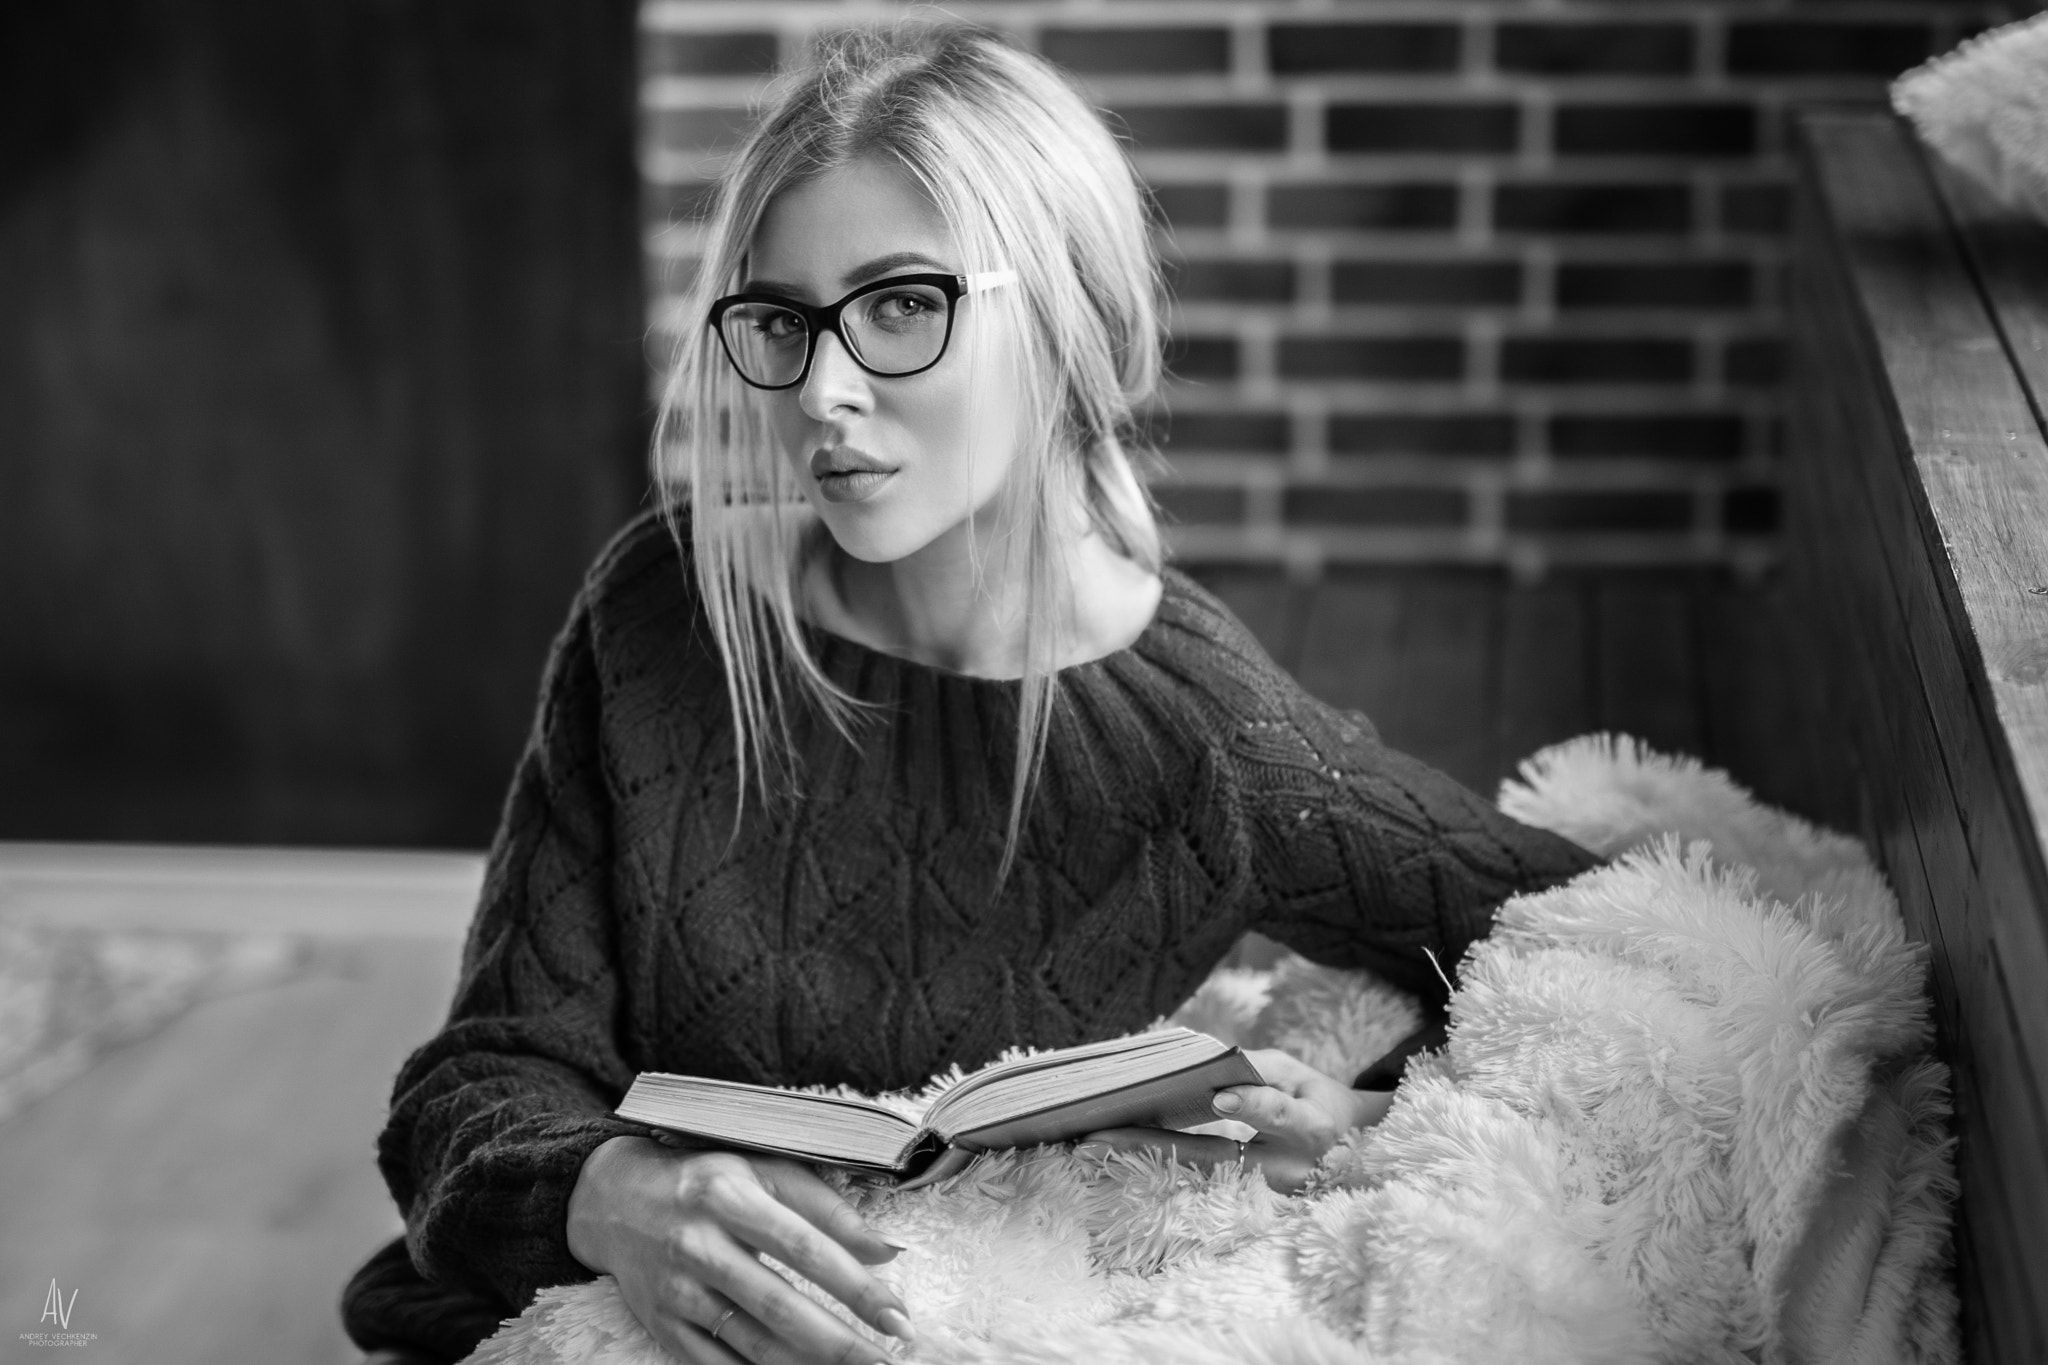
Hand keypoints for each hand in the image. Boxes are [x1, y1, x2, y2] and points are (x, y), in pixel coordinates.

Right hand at [566, 1136, 913, 1363]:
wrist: (613, 1200)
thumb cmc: (708, 1179)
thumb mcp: (764, 1170)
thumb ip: (827, 1208)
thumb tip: (886, 1251)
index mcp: (730, 1195)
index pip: (805, 1247)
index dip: (856, 1287)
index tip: (899, 1317)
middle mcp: (699, 1244)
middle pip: (780, 1306)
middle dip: (841, 1343)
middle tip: (887, 1360)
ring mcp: (677, 1291)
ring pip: (752, 1344)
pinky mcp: (662, 1325)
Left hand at [1077, 1048, 1393, 1192]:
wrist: (1345, 1153)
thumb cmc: (1317, 1102)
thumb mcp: (1301, 1076)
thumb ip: (1260, 1070)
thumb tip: (1206, 1063)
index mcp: (1310, 1130)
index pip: (1278, 1116)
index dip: (1251, 1105)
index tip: (1220, 1097)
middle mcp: (1283, 1170)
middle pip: (1213, 1157)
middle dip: (1152, 1144)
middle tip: (1098, 1134)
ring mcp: (1258, 1192)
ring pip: (1193, 1174)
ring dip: (1139, 1159)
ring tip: (1089, 1147)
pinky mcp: (1240, 1200)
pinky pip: (1191, 1181)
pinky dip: (1152, 1165)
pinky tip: (1113, 1156)